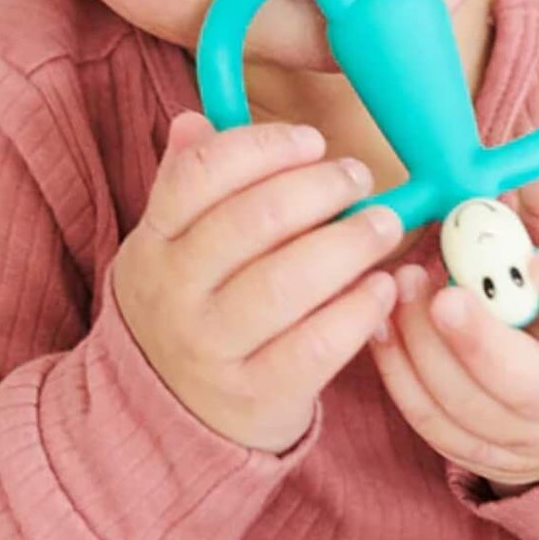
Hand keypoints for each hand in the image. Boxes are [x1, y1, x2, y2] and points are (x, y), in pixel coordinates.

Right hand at [111, 111, 405, 454]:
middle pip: (250, 223)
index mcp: (154, 242)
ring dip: (347, 244)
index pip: (200, 175)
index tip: (312, 140)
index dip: (262, 147)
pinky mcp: (256, 395)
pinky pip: (315, 347)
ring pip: (286, 284)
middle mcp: (176, 293)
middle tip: (359, 176)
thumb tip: (196, 120)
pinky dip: (356, 311)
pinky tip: (382, 286)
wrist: (168, 419)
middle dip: (317, 189)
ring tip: (384, 224)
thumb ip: (188, 183)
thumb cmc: (191, 309)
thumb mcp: (171, 246)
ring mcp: (212, 349)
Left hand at [368, 166, 538, 492]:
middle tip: (443, 295)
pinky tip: (383, 321)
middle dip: (481, 343)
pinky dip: (401, 373)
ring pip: (471, 408)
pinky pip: (432, 422)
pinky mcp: (480, 453)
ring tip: (404, 284)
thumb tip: (538, 165)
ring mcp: (529, 437)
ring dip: (427, 348)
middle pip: (532, 386)